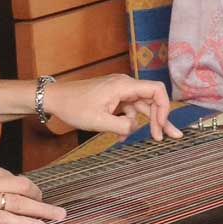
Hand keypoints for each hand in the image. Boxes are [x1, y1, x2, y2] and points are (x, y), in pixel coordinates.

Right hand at [0, 158, 65, 223]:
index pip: (10, 176)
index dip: (26, 188)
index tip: (35, 195)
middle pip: (21, 187)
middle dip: (40, 197)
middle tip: (55, 206)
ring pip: (18, 202)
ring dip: (42, 210)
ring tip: (58, 216)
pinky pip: (4, 218)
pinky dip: (24, 223)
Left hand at [42, 75, 182, 141]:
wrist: (54, 98)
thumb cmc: (73, 106)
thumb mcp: (99, 122)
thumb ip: (122, 127)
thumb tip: (136, 129)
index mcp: (124, 86)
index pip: (157, 91)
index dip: (164, 108)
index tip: (161, 126)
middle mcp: (125, 85)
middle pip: (152, 100)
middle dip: (160, 119)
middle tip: (168, 137)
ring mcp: (120, 90)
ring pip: (141, 106)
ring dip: (146, 123)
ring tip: (154, 138)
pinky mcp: (114, 97)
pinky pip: (128, 109)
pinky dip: (129, 122)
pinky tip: (123, 136)